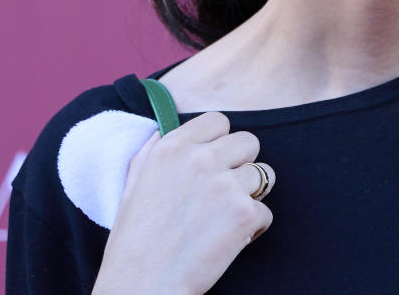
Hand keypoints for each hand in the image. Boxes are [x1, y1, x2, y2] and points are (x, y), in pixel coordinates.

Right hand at [92, 112, 274, 294]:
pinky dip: (252, 228)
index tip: (214, 162)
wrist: (142, 287)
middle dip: (241, 165)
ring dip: (250, 195)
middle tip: (224, 192)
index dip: (220, 142)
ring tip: (225, 218)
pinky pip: (265, 211)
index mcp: (172, 148)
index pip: (218, 120)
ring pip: (264, 175)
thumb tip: (166, 128)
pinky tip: (228, 241)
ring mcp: (225, 185)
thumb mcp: (133, 184)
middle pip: (249, 142)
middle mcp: (200, 159)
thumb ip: (152, 152)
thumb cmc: (134, 243)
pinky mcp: (243, 213)